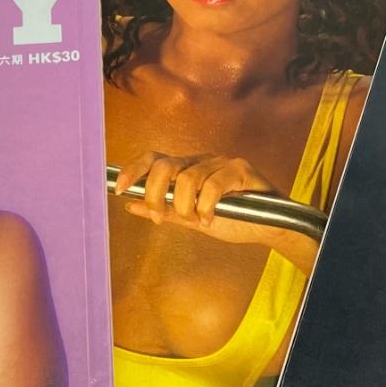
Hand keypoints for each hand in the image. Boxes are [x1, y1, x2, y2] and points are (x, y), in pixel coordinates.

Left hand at [113, 148, 278, 245]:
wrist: (268, 227)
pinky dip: (207, 207)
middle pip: (164, 166)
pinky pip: (213, 185)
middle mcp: (200, 160)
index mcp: (186, 168)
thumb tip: (130, 205)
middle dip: (154, 194)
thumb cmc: (233, 219)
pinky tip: (210, 220)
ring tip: (197, 221)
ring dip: (186, 206)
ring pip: (187, 178)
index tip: (118, 190)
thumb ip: (164, 210)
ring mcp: (220, 162)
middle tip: (161, 217)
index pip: (152, 159)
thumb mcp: (191, 218)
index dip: (133, 171)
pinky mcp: (240, 169)